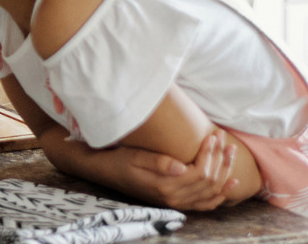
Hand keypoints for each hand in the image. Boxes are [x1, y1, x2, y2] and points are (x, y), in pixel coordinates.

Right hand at [109, 133, 237, 210]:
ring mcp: (178, 203)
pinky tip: (231, 182)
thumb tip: (182, 166)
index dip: (209, 154)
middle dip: (220, 159)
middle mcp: (175, 199)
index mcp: (166, 187)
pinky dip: (222, 194)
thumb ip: (158, 162)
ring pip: (212, 192)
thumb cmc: (120, 160)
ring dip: (224, 172)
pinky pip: (207, 203)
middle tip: (224, 138)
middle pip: (209, 182)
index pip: (199, 173)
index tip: (212, 135)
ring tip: (230, 152)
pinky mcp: (179, 202)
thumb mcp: (135, 157)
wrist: (108, 173)